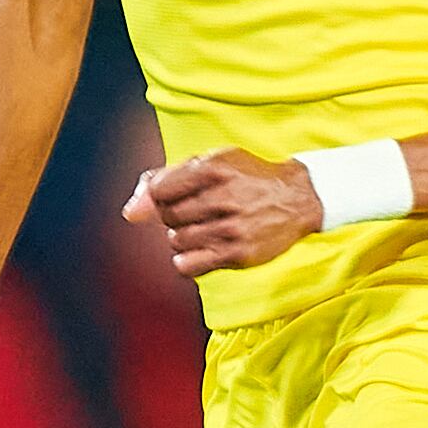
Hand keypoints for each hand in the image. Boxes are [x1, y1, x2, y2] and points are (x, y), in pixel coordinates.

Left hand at [125, 148, 320, 276]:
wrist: (298, 198)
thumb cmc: (248, 177)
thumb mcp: (211, 162)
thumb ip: (165, 178)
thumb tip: (130, 213)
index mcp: (214, 168)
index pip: (158, 190)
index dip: (161, 196)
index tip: (178, 196)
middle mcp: (223, 197)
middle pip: (167, 216)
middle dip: (174, 216)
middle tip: (199, 211)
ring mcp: (232, 228)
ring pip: (176, 241)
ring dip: (184, 237)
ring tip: (206, 228)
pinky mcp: (239, 254)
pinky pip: (188, 265)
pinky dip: (188, 259)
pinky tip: (204, 248)